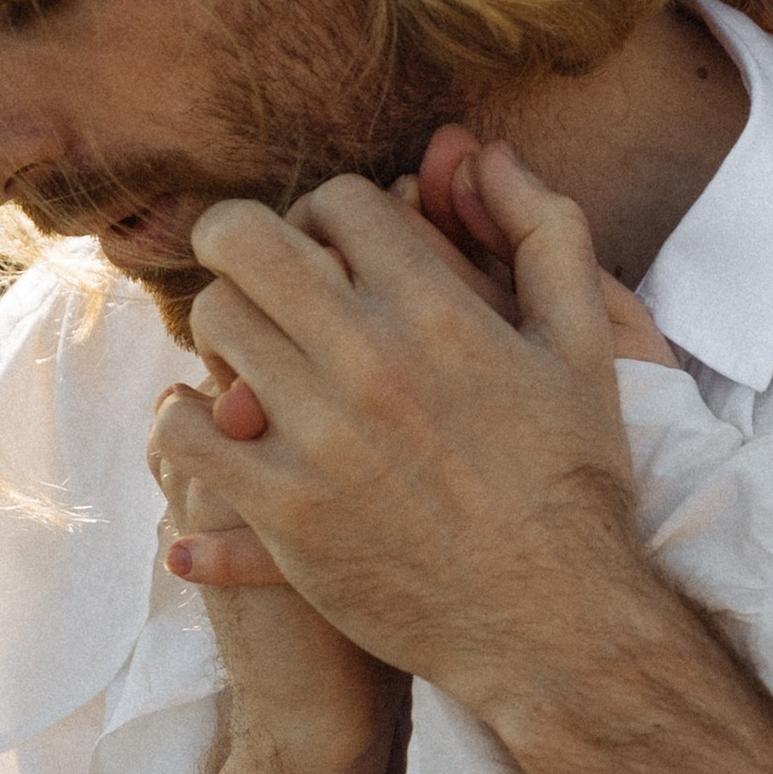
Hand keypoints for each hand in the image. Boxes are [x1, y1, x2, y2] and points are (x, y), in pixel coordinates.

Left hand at [160, 157, 664, 732]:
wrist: (555, 621)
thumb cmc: (575, 480)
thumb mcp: (586, 345)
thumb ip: (547, 233)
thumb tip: (484, 152)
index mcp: (441, 312)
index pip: (338, 202)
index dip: (327, 213)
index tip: (332, 251)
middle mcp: (372, 363)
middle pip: (247, 242)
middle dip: (243, 240)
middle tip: (256, 271)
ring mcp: (319, 439)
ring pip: (214, 325)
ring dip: (224, 326)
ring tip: (251, 355)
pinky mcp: (284, 514)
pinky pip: (187, 436)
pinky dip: (186, 424)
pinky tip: (216, 428)